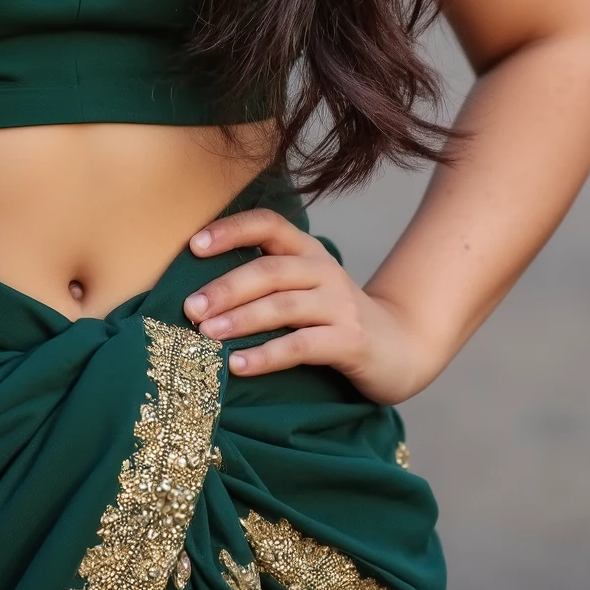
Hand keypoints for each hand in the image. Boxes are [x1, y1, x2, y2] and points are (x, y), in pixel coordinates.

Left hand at [185, 208, 441, 404]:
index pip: (268, 224)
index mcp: (308, 251)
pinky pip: (301, 346)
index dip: (231, 230)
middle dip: (225, 288)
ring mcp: (339, 305)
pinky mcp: (349, 341)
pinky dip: (266, 355)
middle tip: (190, 308)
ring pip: (282, 306)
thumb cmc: (333, 319)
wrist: (399, 347)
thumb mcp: (304, 287)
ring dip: (240, 319)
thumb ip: (266, 280)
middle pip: (269, 269)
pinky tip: (238, 365)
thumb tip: (198, 291)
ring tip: (206, 334)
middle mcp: (324, 270)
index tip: (193, 245)